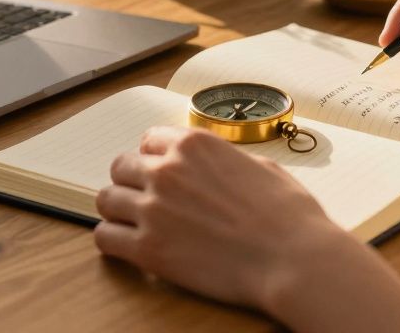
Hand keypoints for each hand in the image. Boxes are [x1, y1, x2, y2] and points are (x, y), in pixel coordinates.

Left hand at [95, 126, 399, 332]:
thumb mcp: (261, 166)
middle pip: (121, 167)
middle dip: (132, 182)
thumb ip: (224, 161)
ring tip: (132, 224)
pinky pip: (106, 238)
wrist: (294, 259)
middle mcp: (167, 171)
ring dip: (118, 210)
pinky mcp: (149, 249)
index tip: (159, 173)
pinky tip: (127, 247)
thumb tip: (216, 167)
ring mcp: (154, 209)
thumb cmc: (289, 215)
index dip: (154, 158)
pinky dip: (112, 241)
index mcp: (195, 144)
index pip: (149, 141)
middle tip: (145, 199)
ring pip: (107, 200)